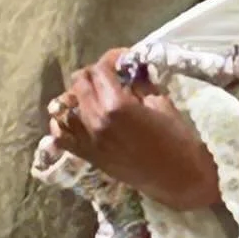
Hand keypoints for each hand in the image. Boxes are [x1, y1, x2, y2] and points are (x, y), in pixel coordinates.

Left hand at [47, 51, 221, 210]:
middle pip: (79, 82)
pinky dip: (62, 123)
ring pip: (64, 106)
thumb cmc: (177, 140)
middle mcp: (95, 120)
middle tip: (111, 76)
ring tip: (94, 96)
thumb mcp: (161, 103)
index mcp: (116, 105)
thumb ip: (139, 84)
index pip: (101, 69)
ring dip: (78, 95)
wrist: (177, 179)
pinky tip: (76, 118)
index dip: (112, 58)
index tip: (124, 59)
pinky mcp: (86, 155)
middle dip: (95, 73)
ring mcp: (87, 139)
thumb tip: (130, 71)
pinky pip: (60, 135)